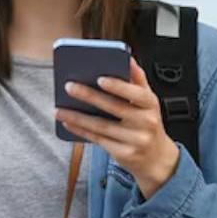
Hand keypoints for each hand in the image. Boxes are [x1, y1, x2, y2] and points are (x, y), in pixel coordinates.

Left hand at [54, 57, 180, 198]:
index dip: (119, 86)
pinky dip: (81, 130)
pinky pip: (98, 139)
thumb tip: (128, 59)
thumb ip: (137, 81)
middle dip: (90, 96)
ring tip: (59, 109)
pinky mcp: (124, 153)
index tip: (100, 78)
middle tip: (69, 86)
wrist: (157, 158)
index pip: (137, 93)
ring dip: (77, 117)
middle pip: (115, 108)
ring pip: (102, 126)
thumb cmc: (147, 123)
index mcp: (151, 105)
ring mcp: (135, 140)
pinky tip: (67, 122)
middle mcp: (146, 122)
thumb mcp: (148, 102)